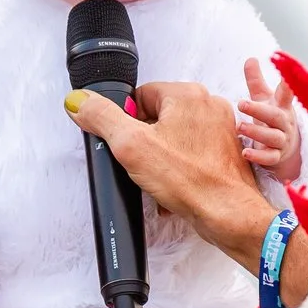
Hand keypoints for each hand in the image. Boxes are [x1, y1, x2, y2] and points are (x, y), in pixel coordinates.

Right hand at [66, 81, 307, 305]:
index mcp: (187, 94)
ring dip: (163, 158)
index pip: (141, 96)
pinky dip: (181, 169)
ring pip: (175, 137)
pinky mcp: (226, 151)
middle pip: (158, 116)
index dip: (128, 122)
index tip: (131, 144)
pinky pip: (192, 154)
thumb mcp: (130, 145)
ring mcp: (221, 128)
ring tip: (162, 179)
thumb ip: (102, 117)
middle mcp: (209, 105)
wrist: (229, 214)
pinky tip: (177, 187)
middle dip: (146, 142)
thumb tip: (78, 100)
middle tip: (146, 165)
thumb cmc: (189, 180)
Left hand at [238, 58, 302, 182]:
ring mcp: (282, 141)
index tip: (287, 76)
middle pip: (275, 116)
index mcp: (282, 106)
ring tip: (239, 127)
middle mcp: (285, 123)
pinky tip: (245, 152)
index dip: (288, 84)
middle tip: (240, 103)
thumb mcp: (265, 99)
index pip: (286, 93)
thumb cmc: (272, 118)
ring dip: (256, 132)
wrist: (287, 149)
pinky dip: (258, 156)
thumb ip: (256, 81)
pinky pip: (270, 158)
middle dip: (259, 109)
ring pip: (273, 137)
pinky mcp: (277, 157)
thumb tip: (251, 58)